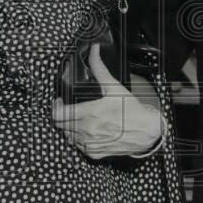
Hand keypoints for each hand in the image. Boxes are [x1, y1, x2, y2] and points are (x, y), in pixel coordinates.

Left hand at [52, 44, 162, 159]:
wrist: (146, 131)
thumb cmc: (131, 109)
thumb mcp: (114, 86)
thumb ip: (99, 68)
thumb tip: (94, 50)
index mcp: (88, 113)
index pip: (57, 114)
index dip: (56, 107)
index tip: (61, 102)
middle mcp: (86, 130)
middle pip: (60, 125)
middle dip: (63, 115)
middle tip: (71, 109)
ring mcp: (89, 144)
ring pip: (68, 136)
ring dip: (71, 127)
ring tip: (81, 119)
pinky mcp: (94, 153)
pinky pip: (79, 146)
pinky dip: (80, 139)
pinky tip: (89, 131)